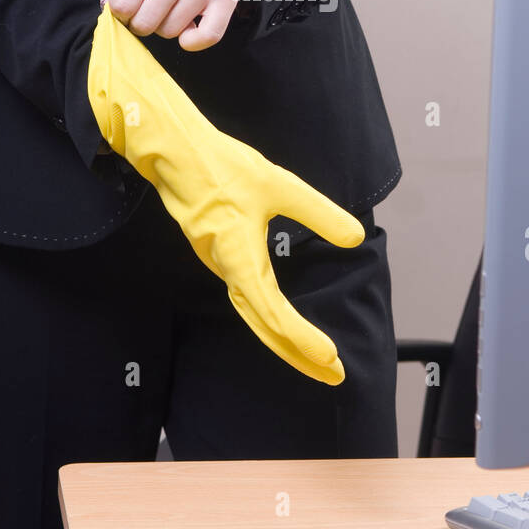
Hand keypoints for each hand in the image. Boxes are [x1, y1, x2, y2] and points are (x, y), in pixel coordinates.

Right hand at [87, 0, 364, 383]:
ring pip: (254, 315)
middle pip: (264, 326)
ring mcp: (221, 264)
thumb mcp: (279, 184)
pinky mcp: (220, 254)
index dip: (303, 340)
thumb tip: (354, 237)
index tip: (331, 360)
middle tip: (333, 376)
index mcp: (239, 257)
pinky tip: (284, 322)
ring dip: (285, 340)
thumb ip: (318, 212)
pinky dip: (269, 319)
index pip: (274, 314)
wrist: (174, 151)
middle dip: (298, 354)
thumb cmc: (222, 165)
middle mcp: (227, 268)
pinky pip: (246, 299)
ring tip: (318, 359)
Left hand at [89, 0, 250, 50]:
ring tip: (175, 10)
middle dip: (144, 24)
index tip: (133, 7)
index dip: (122, 13)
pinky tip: (190, 30)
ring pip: (171, 32)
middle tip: (154, 12)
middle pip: (145, 23)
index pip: (121, 4)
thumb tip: (104, 3)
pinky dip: (192, 41)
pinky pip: (205, 37)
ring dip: (169, 28)